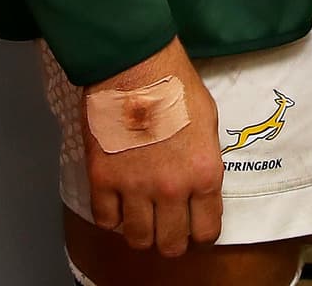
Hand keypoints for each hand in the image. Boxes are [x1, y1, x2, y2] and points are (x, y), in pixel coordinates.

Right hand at [84, 38, 222, 256]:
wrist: (135, 66)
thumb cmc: (178, 86)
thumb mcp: (209, 122)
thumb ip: (204, 160)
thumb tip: (198, 184)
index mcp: (203, 173)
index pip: (207, 230)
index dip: (202, 230)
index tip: (197, 224)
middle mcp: (171, 189)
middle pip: (171, 245)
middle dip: (172, 239)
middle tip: (169, 225)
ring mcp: (134, 189)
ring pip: (138, 240)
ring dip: (142, 232)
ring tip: (143, 216)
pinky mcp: (102, 181)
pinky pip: (106, 222)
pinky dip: (113, 217)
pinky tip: (119, 202)